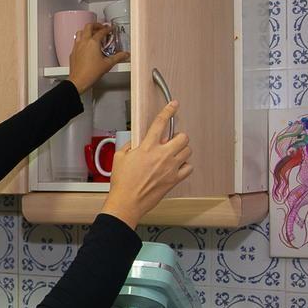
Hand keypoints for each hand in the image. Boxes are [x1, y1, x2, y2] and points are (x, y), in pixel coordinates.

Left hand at [68, 22, 128, 93]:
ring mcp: (77, 46)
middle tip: (101, 27)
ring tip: (92, 34)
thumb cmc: (91, 72)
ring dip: (86, 30)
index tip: (110, 29)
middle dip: (96, 25)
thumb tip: (125, 54)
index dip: (107, 29)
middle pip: (88, 26)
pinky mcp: (73, 52)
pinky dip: (81, 39)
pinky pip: (76, 41)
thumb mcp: (108, 64)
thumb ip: (118, 57)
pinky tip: (84, 45)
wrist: (79, 80)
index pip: (101, 32)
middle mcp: (84, 42)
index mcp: (93, 42)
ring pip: (80, 32)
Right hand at [102, 101, 191, 226]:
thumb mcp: (119, 158)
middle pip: (183, 137)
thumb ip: (129, 147)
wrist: (127, 202)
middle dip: (179, 137)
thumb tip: (134, 144)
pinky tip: (177, 167)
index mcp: (147, 147)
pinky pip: (189, 168)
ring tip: (174, 154)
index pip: (160, 123)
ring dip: (182, 150)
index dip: (168, 111)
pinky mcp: (174, 180)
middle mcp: (162, 155)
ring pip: (188, 151)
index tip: (173, 105)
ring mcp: (170, 168)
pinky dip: (185, 166)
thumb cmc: (122, 183)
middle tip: (172, 141)